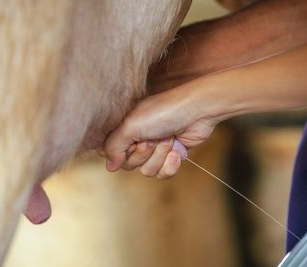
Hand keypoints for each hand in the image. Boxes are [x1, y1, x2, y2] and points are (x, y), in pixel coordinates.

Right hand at [103, 83, 217, 178]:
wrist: (197, 111)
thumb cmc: (163, 112)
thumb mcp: (131, 126)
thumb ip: (113, 146)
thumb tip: (109, 167)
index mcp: (125, 130)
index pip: (112, 153)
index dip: (121, 152)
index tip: (131, 142)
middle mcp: (138, 140)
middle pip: (129, 165)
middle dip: (144, 153)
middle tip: (153, 137)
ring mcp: (155, 150)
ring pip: (147, 171)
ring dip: (160, 155)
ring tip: (168, 138)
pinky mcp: (170, 157)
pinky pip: (163, 174)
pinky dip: (171, 164)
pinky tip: (177, 151)